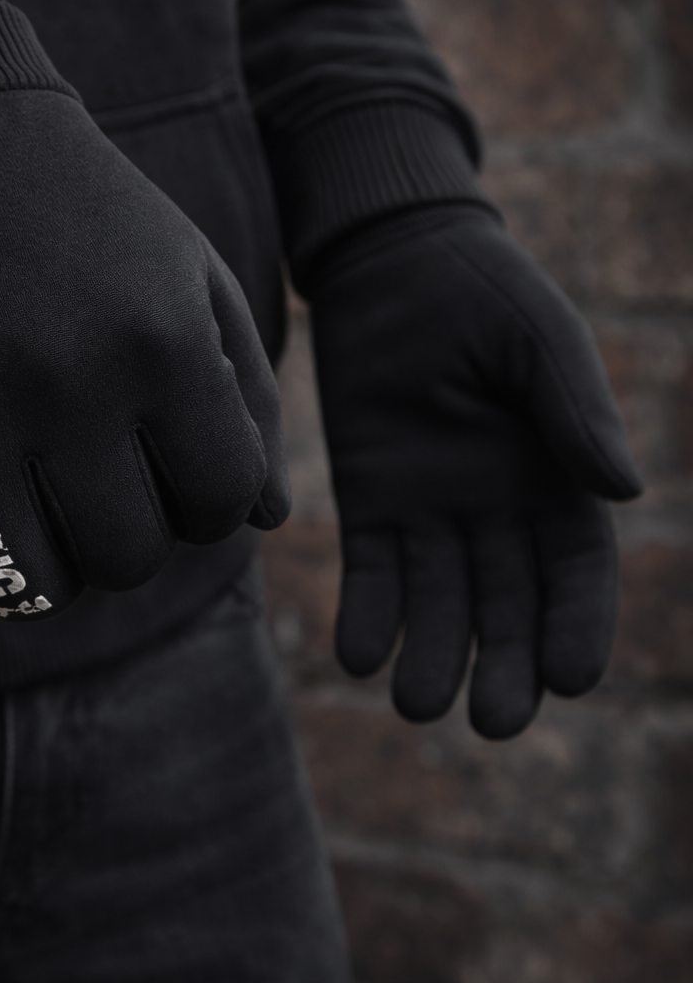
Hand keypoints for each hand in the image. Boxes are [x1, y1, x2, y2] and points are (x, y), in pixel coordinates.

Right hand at [0, 0, 289, 620]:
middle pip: (124, 559)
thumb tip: (266, 522)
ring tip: (32, 518)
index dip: (201, 501)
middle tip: (92, 486)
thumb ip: (248, 399)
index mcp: (161, 343)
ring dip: (40, 573)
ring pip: (26, 586)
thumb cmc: (87, 222)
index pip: (216, 508)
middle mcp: (65, 382)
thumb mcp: (194, 280)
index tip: (166, 464)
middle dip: (122, 537)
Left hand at [310, 209, 641, 738]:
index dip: (577, 625)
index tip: (571, 678)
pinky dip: (367, 615)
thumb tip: (626, 487)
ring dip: (431, 657)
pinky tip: (357, 655)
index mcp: (558, 479)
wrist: (391, 259)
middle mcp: (499, 511)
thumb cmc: (483, 287)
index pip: (575, 571)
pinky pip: (371, 572)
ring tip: (417, 703)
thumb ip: (576, 407)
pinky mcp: (370, 504)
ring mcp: (433, 513)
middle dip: (504, 666)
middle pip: (509, 606)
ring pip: (439, 604)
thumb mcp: (539, 336)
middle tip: (496, 723)